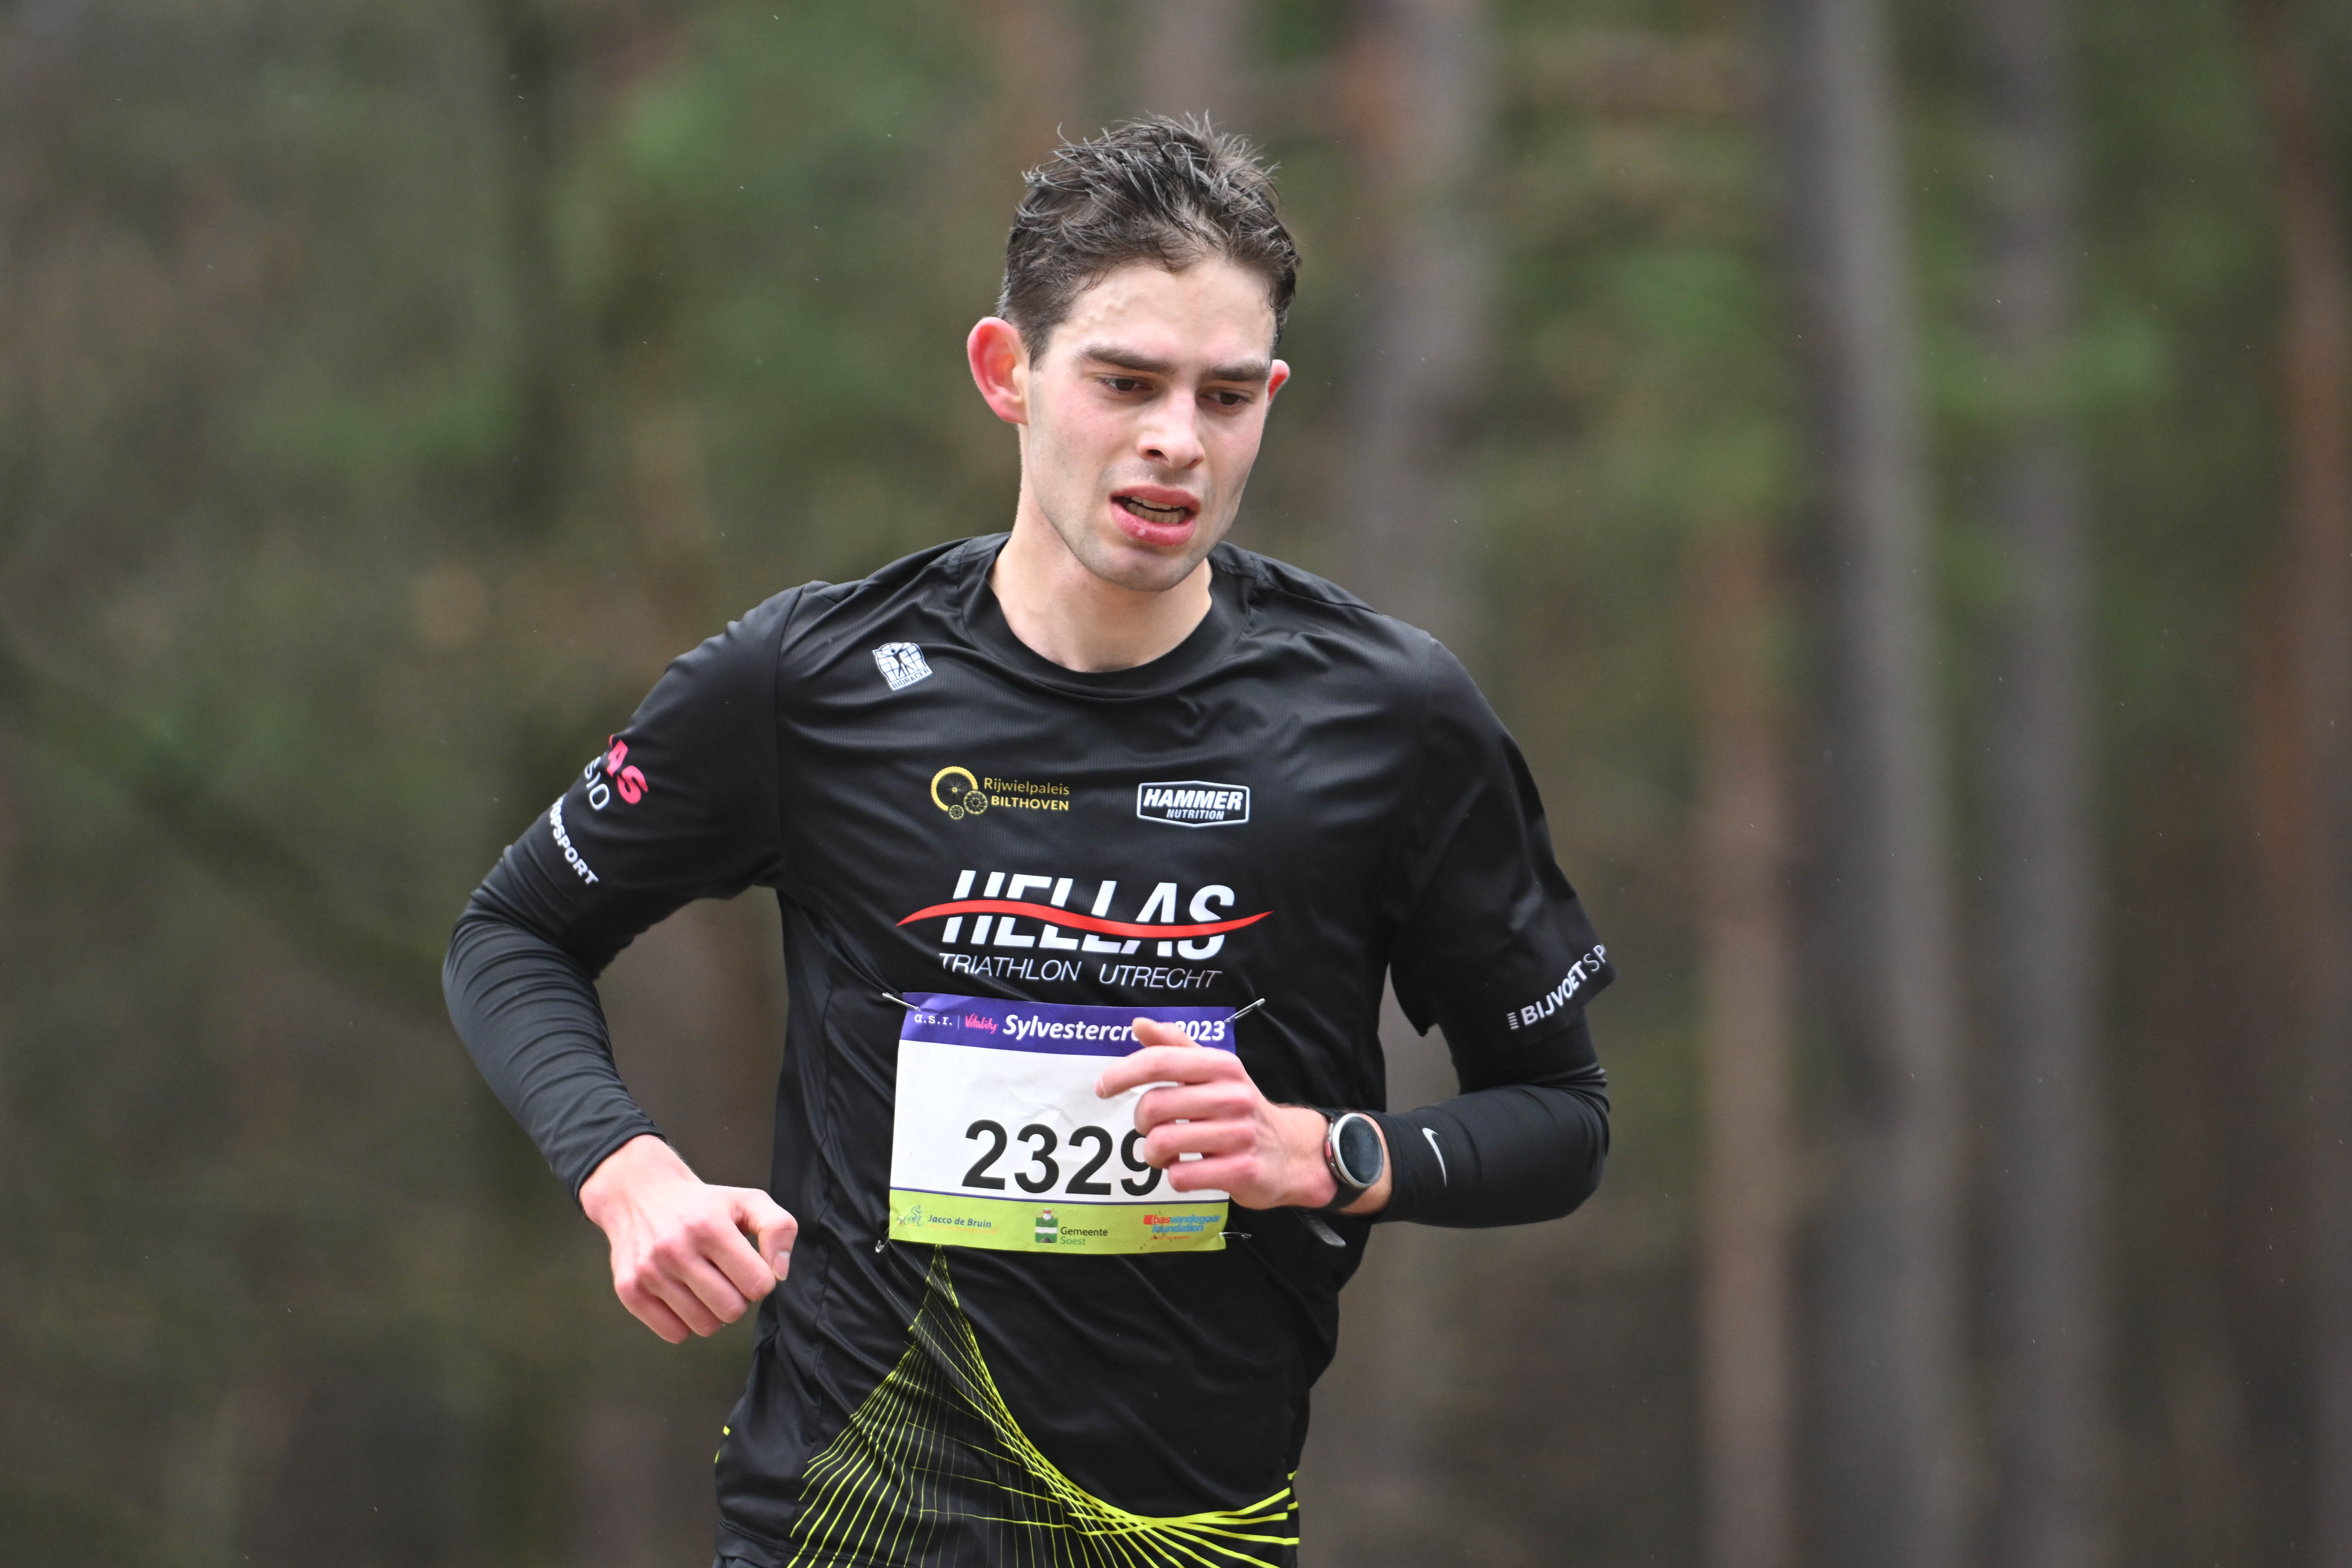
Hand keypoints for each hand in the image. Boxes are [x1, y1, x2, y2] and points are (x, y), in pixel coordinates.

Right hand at [577, 1134, 797, 1343]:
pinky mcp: (629, 1290)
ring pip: (704, 1326)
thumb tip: (779, 1273)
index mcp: (710, 1226)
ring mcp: (649, 1272)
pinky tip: (683, 1295)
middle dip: (738, 1299)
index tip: (748, 1267)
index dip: (761, 1280)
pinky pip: (674, 1334)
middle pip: (731, 1310)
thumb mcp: (748, 1201)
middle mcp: (675, 1249)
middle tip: (726, 1278)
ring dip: (712, 1312)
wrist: (640, 1195)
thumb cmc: (703, 1204)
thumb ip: (779, 1229)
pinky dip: (685, 1322)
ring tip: (704, 1284)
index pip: (758, 1285)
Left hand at [1092, 1018, 1389, 1213]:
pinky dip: (1175, 1177)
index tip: (1102, 1088)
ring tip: (1167, 1153)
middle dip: (1142, 1123)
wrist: (1292, 1152)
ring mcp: (1238, 1135)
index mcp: (1222, 1067)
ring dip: (1154, 1154)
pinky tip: (1188, 1170)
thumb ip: (1177, 1046)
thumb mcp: (1217, 1071)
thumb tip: (1139, 1024)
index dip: (1123, 1073)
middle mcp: (1232, 1096)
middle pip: (1153, 1107)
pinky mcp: (1241, 1171)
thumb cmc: (1241, 1109)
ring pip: (1163, 1144)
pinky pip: (1182, 1177)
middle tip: (1153, 1128)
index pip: (1160, 1061)